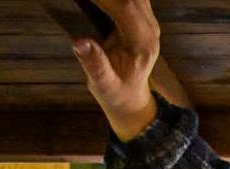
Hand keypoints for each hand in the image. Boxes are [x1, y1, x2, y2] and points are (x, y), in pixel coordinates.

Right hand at [67, 0, 161, 140]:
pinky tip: (97, 3)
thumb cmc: (117, 93)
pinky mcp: (141, 17)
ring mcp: (148, 22)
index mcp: (143, 44)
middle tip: (82, 0)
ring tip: (87, 1)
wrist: (131, 98)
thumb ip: (95, 65)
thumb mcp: (104, 85)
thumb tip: (79, 43)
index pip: (125, 8)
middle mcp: (150, 30)